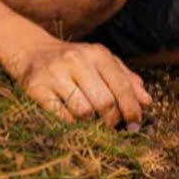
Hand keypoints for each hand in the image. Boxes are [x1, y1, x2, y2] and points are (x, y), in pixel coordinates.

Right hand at [13, 38, 151, 126]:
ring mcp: (54, 74)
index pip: (122, 86)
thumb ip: (126, 79)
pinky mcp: (35, 88)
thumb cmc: (75, 61)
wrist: (32, 51)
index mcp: (97, 54)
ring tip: (94, 123)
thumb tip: (147, 102)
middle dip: (113, 120)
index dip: (131, 109)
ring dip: (92, 124)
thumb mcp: (102, 62)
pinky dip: (72, 124)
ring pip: (83, 111)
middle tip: (114, 127)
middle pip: (104, 102)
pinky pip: (60, 116)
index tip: (135, 124)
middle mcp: (77, 61)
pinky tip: (75, 121)